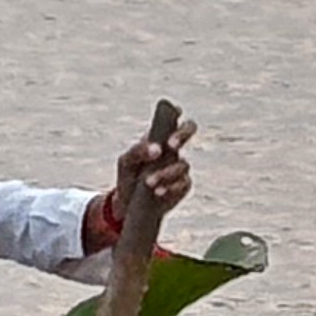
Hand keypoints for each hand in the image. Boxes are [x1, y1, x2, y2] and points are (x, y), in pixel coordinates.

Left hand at [110, 115, 197, 243]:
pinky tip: (159, 192)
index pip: (173, 116)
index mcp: (159, 136)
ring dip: (166, 173)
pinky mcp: (183, 185)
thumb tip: (157, 149)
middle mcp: (174, 148)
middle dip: (182, 135)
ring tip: (149, 182)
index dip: (176, 111)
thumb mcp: (126, 161)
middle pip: (189, 129)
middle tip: (170, 145)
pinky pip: (184, 183)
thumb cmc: (129, 175)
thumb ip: (138, 150)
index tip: (174, 112)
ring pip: (183, 164)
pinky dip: (171, 188)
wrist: (129, 204)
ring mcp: (180, 166)